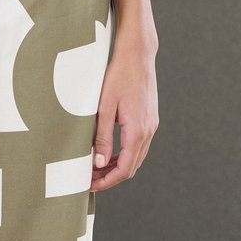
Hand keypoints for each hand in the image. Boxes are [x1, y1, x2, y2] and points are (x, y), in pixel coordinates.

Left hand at [91, 33, 158, 190]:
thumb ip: (101, 138)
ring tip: (95, 168)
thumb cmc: (118, 76)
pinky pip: (138, 146)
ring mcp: (151, 125)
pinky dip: (124, 155)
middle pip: (131, 167)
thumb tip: (98, 164)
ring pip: (135, 158)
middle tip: (89, 179)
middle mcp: (148, 131)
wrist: (138, 55)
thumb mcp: (104, 108)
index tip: (90, 185)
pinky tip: (108, 154)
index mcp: (137, 130)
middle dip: (110, 177)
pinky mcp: (150, 120)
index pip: (124, 169)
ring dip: (117, 167)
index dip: (107, 181)